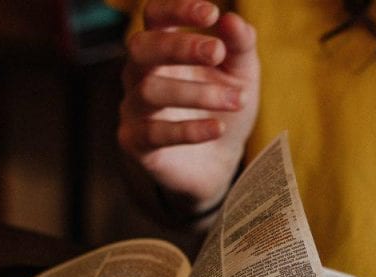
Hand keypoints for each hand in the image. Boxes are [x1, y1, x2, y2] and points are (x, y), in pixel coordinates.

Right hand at [118, 0, 259, 214]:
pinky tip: (218, 128)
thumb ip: (240, 46)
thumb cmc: (223, 107)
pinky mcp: (136, 143)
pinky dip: (189, 130)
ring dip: (196, 92)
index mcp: (162, 47)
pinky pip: (155, 134)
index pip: (155, 16)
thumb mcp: (241, 74)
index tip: (211, 13)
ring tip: (236, 99)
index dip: (177, 9)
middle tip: (217, 52)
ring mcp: (134, 108)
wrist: (218, 162)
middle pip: (142, 48)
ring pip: (151, 91)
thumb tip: (233, 20)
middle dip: (179, 47)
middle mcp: (140, 73)